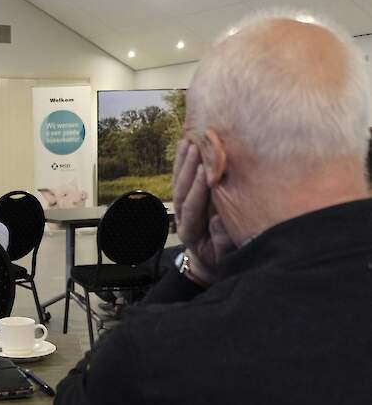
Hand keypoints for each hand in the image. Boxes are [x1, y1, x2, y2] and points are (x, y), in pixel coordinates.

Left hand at [172, 139, 234, 284]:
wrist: (209, 265)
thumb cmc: (221, 261)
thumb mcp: (225, 257)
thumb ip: (223, 240)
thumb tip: (221, 219)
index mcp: (191, 232)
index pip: (192, 206)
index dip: (198, 188)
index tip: (205, 171)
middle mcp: (182, 218)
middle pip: (181, 190)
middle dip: (189, 168)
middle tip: (197, 146)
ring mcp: (182, 208)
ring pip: (178, 182)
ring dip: (183, 160)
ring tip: (190, 139)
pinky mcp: (185, 200)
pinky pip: (181, 178)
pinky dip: (182, 161)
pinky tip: (186, 144)